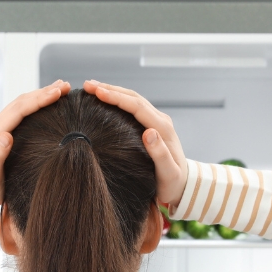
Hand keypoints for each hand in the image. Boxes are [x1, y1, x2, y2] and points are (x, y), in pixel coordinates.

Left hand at [0, 80, 71, 213]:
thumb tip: (5, 136)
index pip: (20, 109)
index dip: (39, 99)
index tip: (58, 93)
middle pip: (22, 102)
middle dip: (43, 92)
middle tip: (65, 86)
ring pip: (22, 104)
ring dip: (40, 95)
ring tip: (59, 89)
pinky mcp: (2, 132)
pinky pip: (21, 112)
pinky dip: (35, 104)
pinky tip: (46, 104)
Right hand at [83, 80, 188, 207]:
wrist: (183, 185)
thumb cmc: (173, 183)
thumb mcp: (168, 173)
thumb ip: (160, 154)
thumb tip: (149, 133)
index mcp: (162, 129)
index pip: (137, 106)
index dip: (117, 97)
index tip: (98, 92)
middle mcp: (160, 120)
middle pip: (133, 98)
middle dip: (110, 89)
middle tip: (88, 85)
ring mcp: (156, 121)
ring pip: (133, 100)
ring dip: (113, 91)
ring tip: (92, 88)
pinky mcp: (152, 125)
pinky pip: (133, 107)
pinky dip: (118, 100)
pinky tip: (105, 100)